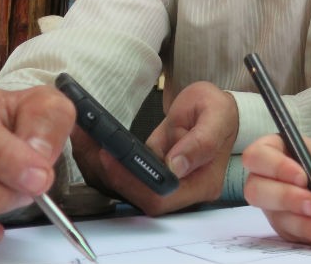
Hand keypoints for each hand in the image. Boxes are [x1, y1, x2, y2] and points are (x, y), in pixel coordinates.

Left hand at [72, 81, 237, 214]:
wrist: (214, 111)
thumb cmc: (218, 112)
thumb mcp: (216, 114)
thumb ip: (202, 140)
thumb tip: (177, 165)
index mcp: (204, 182)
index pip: (164, 197)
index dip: (135, 183)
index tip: (114, 158)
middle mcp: (186, 192)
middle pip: (143, 199)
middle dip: (116, 177)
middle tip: (98, 149)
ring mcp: (169, 187)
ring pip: (132, 192)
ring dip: (108, 172)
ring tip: (93, 144)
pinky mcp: (155, 177)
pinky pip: (130, 179)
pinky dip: (111, 165)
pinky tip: (98, 146)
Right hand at [241, 135, 310, 246]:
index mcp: (275, 150)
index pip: (257, 156)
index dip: (275, 167)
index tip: (302, 177)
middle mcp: (267, 178)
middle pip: (255, 189)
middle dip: (285, 197)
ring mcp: (273, 204)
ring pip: (272, 214)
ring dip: (300, 219)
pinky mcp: (283, 225)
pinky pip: (288, 232)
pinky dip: (309, 232)